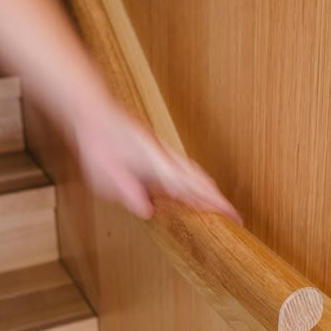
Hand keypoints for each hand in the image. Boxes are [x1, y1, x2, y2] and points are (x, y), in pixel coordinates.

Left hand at [71, 97, 241, 223]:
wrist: (96, 112)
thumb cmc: (99, 142)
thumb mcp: (105, 175)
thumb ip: (128, 193)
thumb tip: (147, 211)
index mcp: (158, 165)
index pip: (193, 189)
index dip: (215, 204)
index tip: (233, 216)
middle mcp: (166, 158)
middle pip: (201, 181)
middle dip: (219, 200)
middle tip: (234, 217)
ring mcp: (165, 152)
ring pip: (195, 173)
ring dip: (209, 190)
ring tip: (219, 208)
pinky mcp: (160, 151)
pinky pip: (185, 168)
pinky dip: (196, 181)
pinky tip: (193, 190)